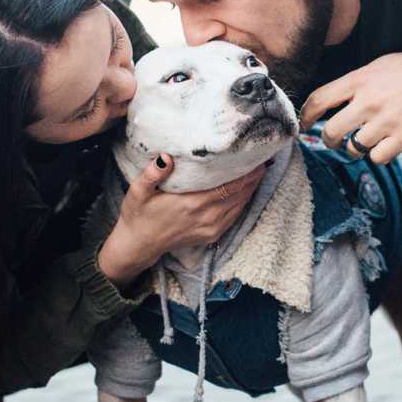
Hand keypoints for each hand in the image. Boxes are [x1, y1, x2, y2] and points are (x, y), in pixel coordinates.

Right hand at [97, 156, 265, 285]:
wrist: (139, 245)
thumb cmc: (138, 215)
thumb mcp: (137, 191)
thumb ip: (151, 174)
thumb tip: (166, 157)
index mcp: (192, 204)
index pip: (228, 186)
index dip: (246, 172)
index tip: (256, 156)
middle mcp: (206, 217)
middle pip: (240, 194)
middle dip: (253, 176)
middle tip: (264, 157)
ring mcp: (211, 228)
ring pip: (240, 205)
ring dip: (252, 188)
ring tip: (260, 170)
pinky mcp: (212, 235)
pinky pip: (235, 216)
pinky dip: (244, 202)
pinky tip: (248, 190)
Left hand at [300, 48, 401, 164]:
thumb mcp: (382, 65)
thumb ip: (357, 82)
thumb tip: (336, 99)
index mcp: (361, 80)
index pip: (319, 100)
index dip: (306, 116)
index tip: (305, 124)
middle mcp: (369, 102)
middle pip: (331, 132)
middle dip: (328, 140)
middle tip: (333, 140)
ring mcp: (386, 122)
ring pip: (353, 148)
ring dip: (356, 148)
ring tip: (366, 140)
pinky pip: (377, 157)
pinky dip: (378, 155)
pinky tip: (386, 145)